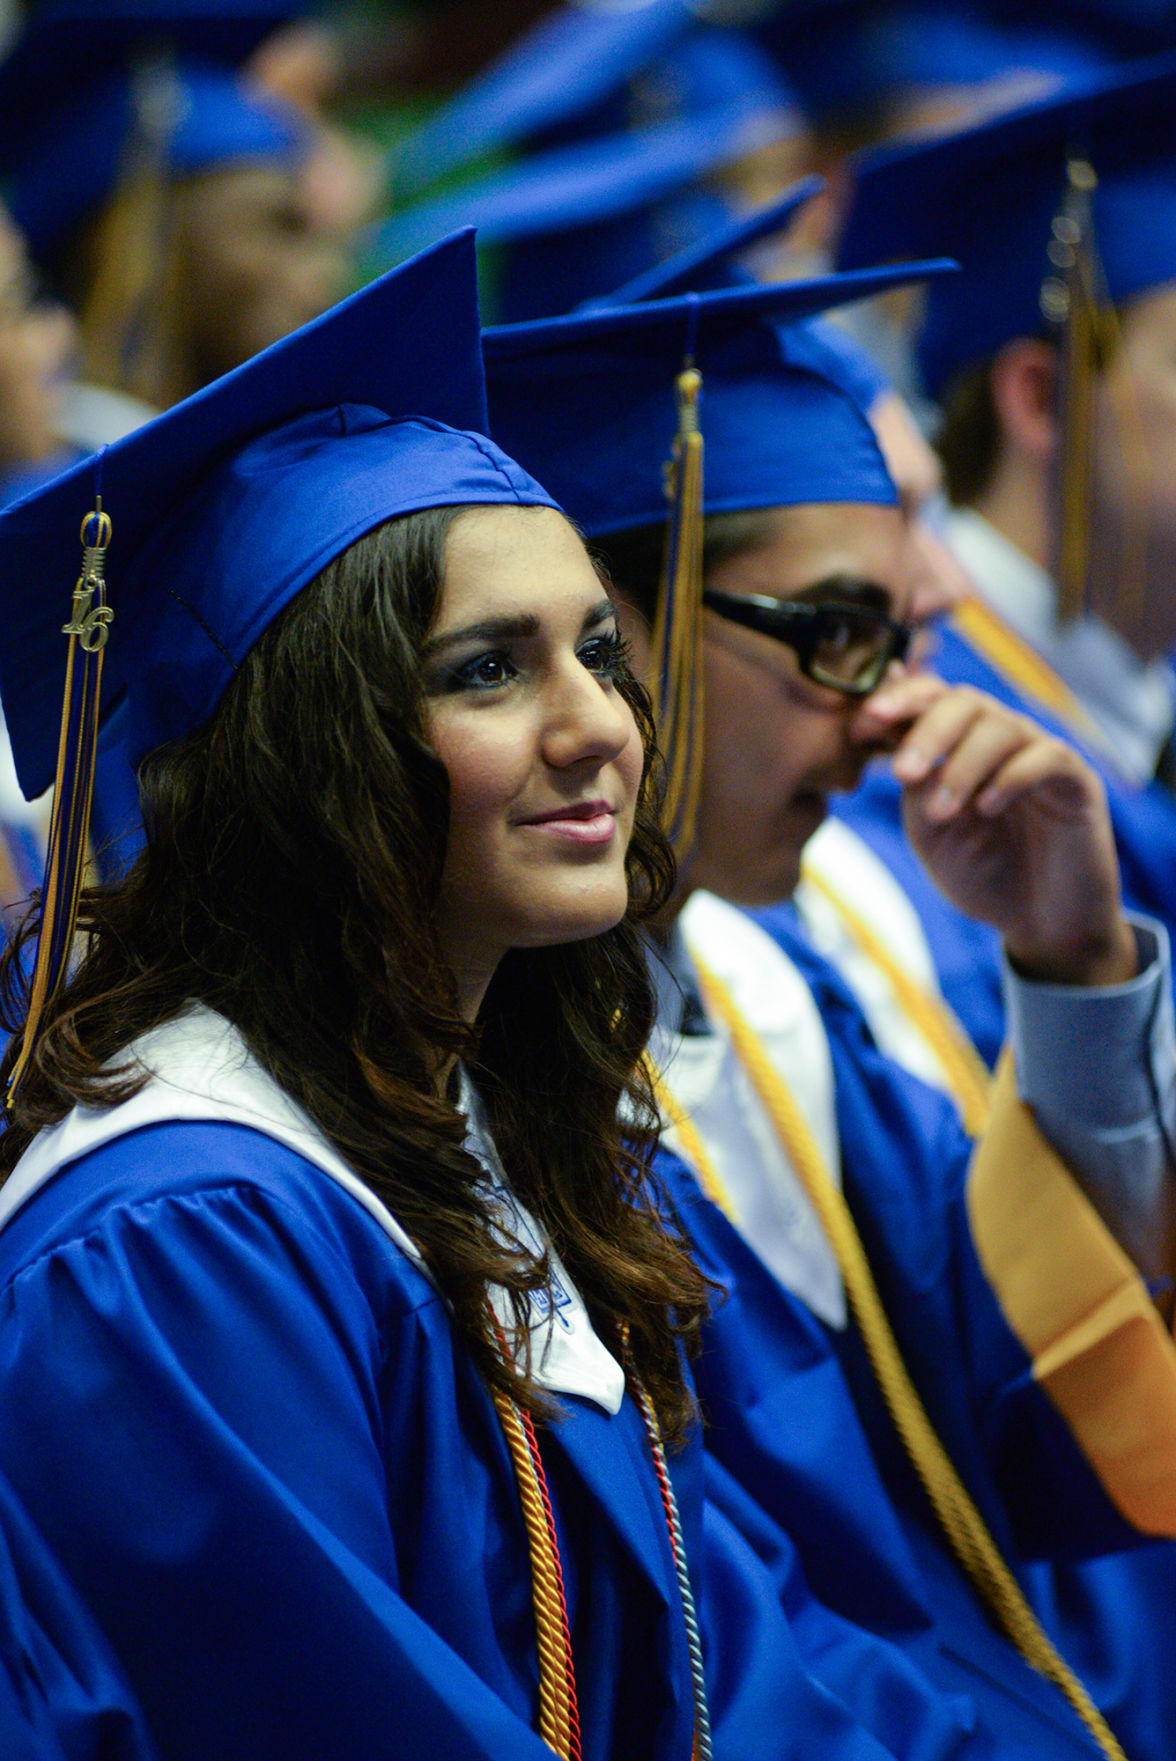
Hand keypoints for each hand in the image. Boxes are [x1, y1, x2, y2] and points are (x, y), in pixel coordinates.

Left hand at [852, 675, 1136, 986]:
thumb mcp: (930, 831)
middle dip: (927, 730)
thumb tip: (880, 728)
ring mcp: (1038, 753)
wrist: (1038, 921)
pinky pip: (1046, 756)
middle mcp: (998, 738)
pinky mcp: (1077, 779)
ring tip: (942, 813)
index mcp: (957, 744)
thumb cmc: (980, 872)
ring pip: (1001, 727)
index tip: (861, 726)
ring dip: (963, 766)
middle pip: (964, 700)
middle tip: (902, 773)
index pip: (929, 697)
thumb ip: (911, 783)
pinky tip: (986, 809)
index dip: (895, 700)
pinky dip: (1011, 777)